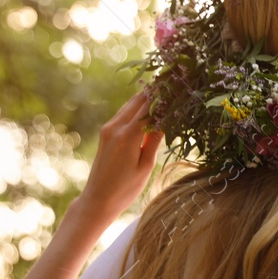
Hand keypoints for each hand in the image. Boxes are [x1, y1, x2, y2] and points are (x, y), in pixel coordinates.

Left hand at [78, 91, 162, 221]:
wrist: (97, 200)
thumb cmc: (125, 189)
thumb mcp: (145, 165)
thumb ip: (154, 139)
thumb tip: (166, 118)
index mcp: (127, 135)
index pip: (150, 107)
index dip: (165, 95)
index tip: (180, 84)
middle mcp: (115, 127)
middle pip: (139, 100)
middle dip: (156, 90)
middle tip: (174, 79)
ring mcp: (108, 129)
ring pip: (130, 104)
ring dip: (147, 97)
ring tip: (165, 88)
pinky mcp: (106, 133)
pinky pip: (124, 114)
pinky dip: (138, 107)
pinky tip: (150, 106)